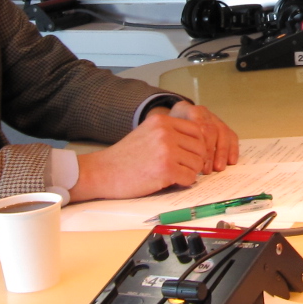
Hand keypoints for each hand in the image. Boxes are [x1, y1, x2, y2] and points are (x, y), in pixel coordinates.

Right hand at [70, 109, 214, 201]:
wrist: (102, 172)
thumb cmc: (124, 157)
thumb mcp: (147, 133)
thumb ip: (169, 133)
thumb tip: (197, 141)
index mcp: (162, 121)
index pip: (197, 130)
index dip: (196, 145)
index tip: (189, 155)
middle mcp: (166, 133)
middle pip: (200, 147)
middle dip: (196, 160)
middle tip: (184, 167)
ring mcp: (166, 151)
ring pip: (197, 163)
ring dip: (190, 172)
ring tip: (175, 174)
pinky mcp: (166, 170)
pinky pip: (190, 178)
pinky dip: (184, 182)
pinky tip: (171, 181)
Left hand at [167, 101, 238, 173]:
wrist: (173, 121)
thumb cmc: (168, 131)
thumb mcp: (164, 131)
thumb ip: (170, 142)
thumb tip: (177, 162)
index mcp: (187, 111)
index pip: (198, 126)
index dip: (201, 146)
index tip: (197, 162)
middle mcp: (203, 113)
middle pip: (212, 129)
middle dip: (211, 151)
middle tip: (207, 169)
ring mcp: (214, 118)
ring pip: (223, 132)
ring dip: (222, 152)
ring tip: (219, 168)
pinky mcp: (222, 126)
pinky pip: (231, 135)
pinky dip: (233, 149)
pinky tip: (231, 162)